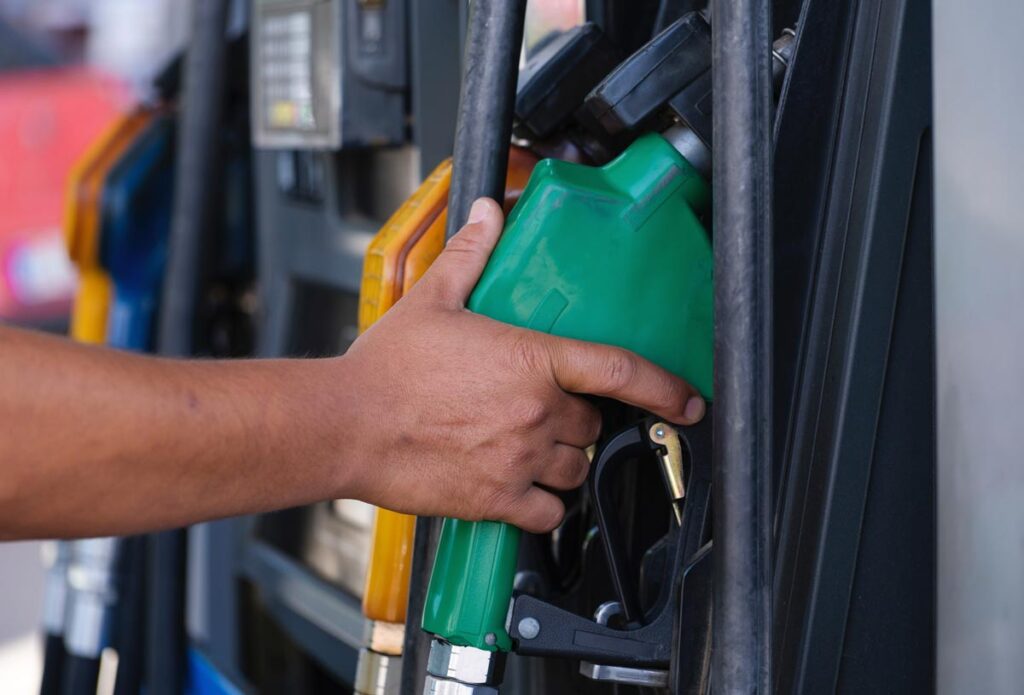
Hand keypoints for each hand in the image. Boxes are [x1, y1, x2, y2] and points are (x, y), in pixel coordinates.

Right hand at [342, 198, 704, 532]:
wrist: (346, 426)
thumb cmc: (386, 369)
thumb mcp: (432, 299)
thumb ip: (471, 255)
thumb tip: (488, 213)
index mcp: (530, 360)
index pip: (618, 370)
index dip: (665, 387)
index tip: (688, 400)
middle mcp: (535, 413)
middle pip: (593, 422)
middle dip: (579, 416)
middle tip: (544, 409)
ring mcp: (520, 458)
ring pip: (577, 466)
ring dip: (566, 458)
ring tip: (533, 445)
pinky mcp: (497, 498)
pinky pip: (548, 512)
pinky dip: (545, 503)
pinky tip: (523, 487)